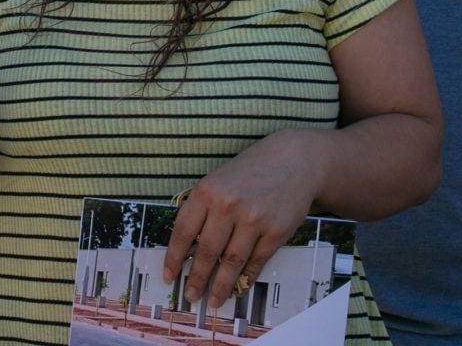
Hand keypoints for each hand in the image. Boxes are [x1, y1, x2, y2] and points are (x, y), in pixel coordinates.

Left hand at [162, 130, 325, 309]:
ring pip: (231, 262)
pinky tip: (239, 286)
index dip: (174, 258)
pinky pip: (257, 261)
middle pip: (207, 252)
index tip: (168, 276)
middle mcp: (228, 205)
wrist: (293, 161)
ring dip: (220, 285)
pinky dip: (246, 277)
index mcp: (207, 191)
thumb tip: (188, 248)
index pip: (184, 232)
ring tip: (213, 300)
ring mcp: (254, 219)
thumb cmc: (250, 172)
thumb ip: (203, 209)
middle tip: (191, 296)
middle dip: (196, 279)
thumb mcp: (218, 181)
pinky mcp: (276, 231)